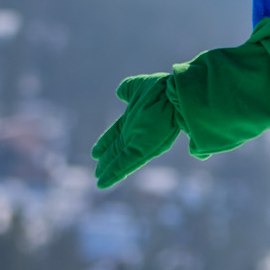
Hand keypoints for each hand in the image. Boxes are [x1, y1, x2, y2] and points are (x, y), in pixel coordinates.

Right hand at [91, 73, 181, 187]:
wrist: (174, 93)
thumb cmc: (161, 88)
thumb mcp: (139, 87)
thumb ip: (128, 90)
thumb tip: (119, 93)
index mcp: (133, 120)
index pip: (116, 134)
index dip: (105, 143)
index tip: (95, 152)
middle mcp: (135, 134)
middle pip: (117, 150)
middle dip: (107, 161)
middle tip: (98, 172)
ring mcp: (139, 142)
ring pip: (120, 161)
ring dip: (109, 172)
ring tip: (99, 181)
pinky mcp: (142, 149)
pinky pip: (125, 163)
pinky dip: (113, 173)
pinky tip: (103, 182)